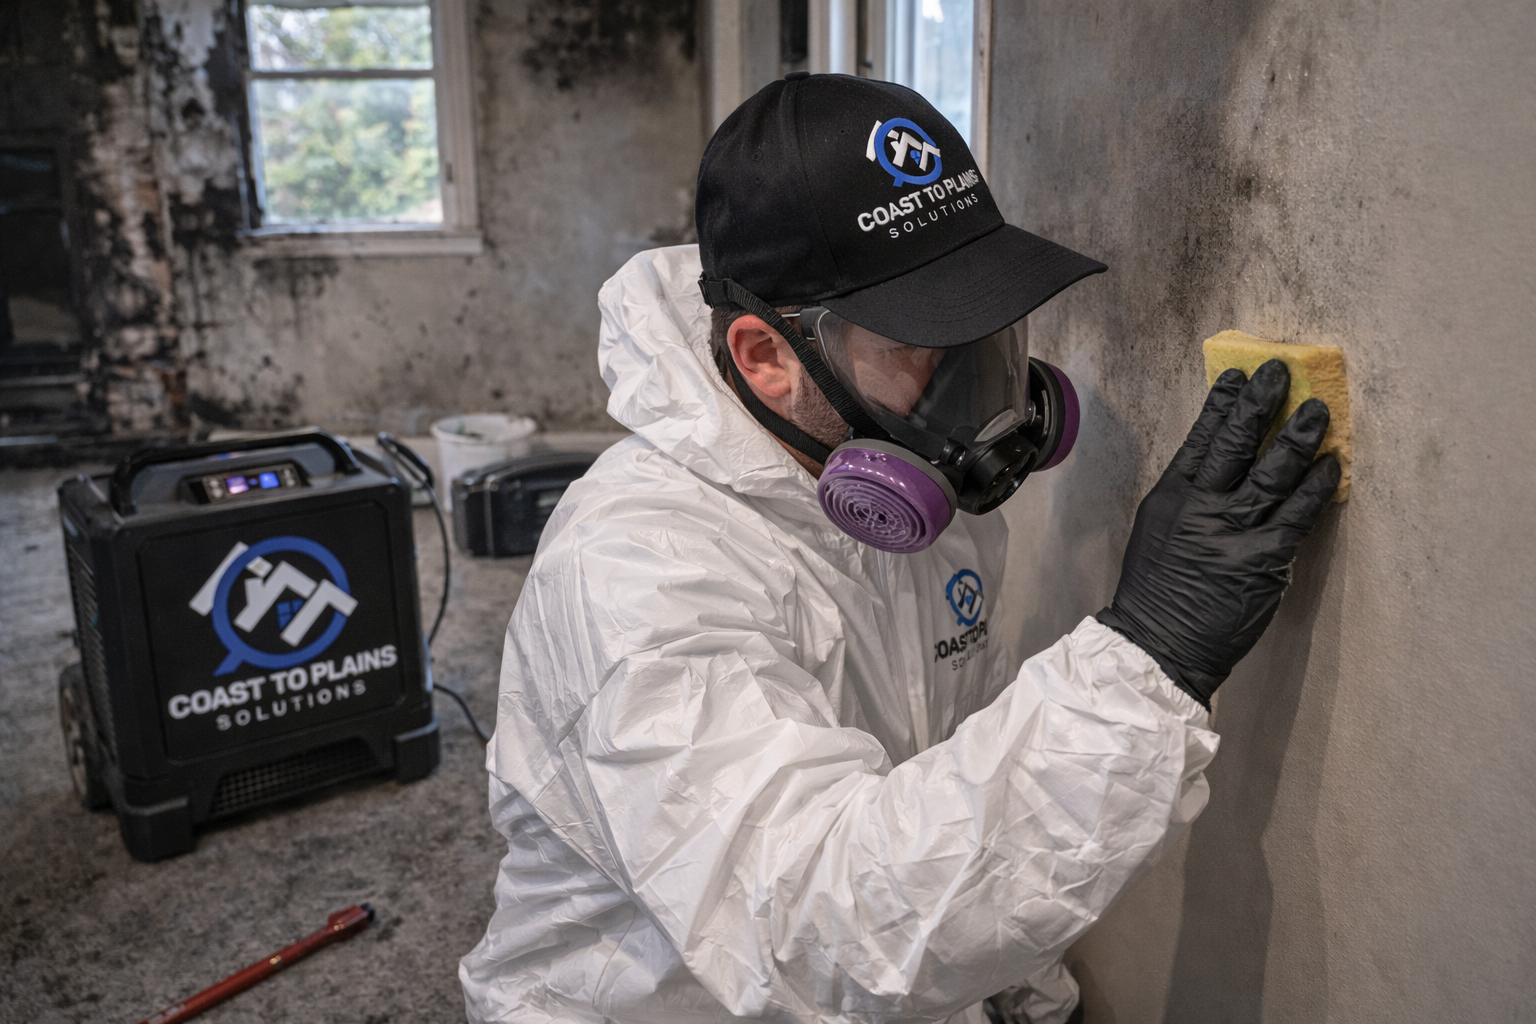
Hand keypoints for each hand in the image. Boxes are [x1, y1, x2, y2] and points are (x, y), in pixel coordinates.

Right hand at [1096, 359, 1340, 707]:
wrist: (1158, 643)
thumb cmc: (1157, 592)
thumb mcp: (1157, 532)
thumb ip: (1187, 499)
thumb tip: (1218, 467)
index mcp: (1171, 497)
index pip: (1200, 438)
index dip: (1222, 404)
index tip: (1240, 376)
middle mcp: (1201, 507)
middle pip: (1236, 444)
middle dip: (1260, 404)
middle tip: (1281, 373)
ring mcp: (1233, 532)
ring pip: (1272, 472)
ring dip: (1298, 437)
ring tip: (1318, 411)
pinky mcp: (1263, 560)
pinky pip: (1298, 514)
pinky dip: (1317, 486)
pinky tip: (1331, 465)